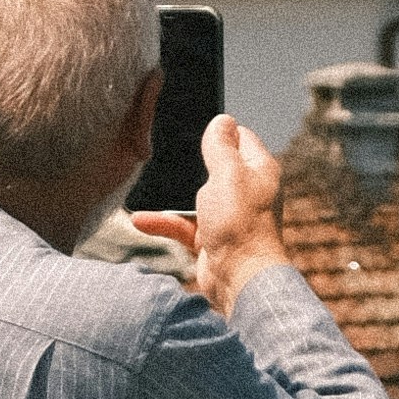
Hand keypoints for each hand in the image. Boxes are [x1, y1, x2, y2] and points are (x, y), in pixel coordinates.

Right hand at [129, 111, 289, 316]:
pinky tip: (140, 220)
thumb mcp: (227, 173)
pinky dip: (164, 222)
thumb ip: (220, 145)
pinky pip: (184, 225)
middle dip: (192, 164)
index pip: (242, 138)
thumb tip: (222, 120)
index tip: (196, 127)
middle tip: (166, 153)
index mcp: (259, 170)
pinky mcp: (211, 239)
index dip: (220, 132)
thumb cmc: (239, 223)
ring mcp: (229, 217)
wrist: (239, 279)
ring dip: (172, 196)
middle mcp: (247, 192)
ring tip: (145, 184)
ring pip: (196, 198)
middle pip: (216, 167)